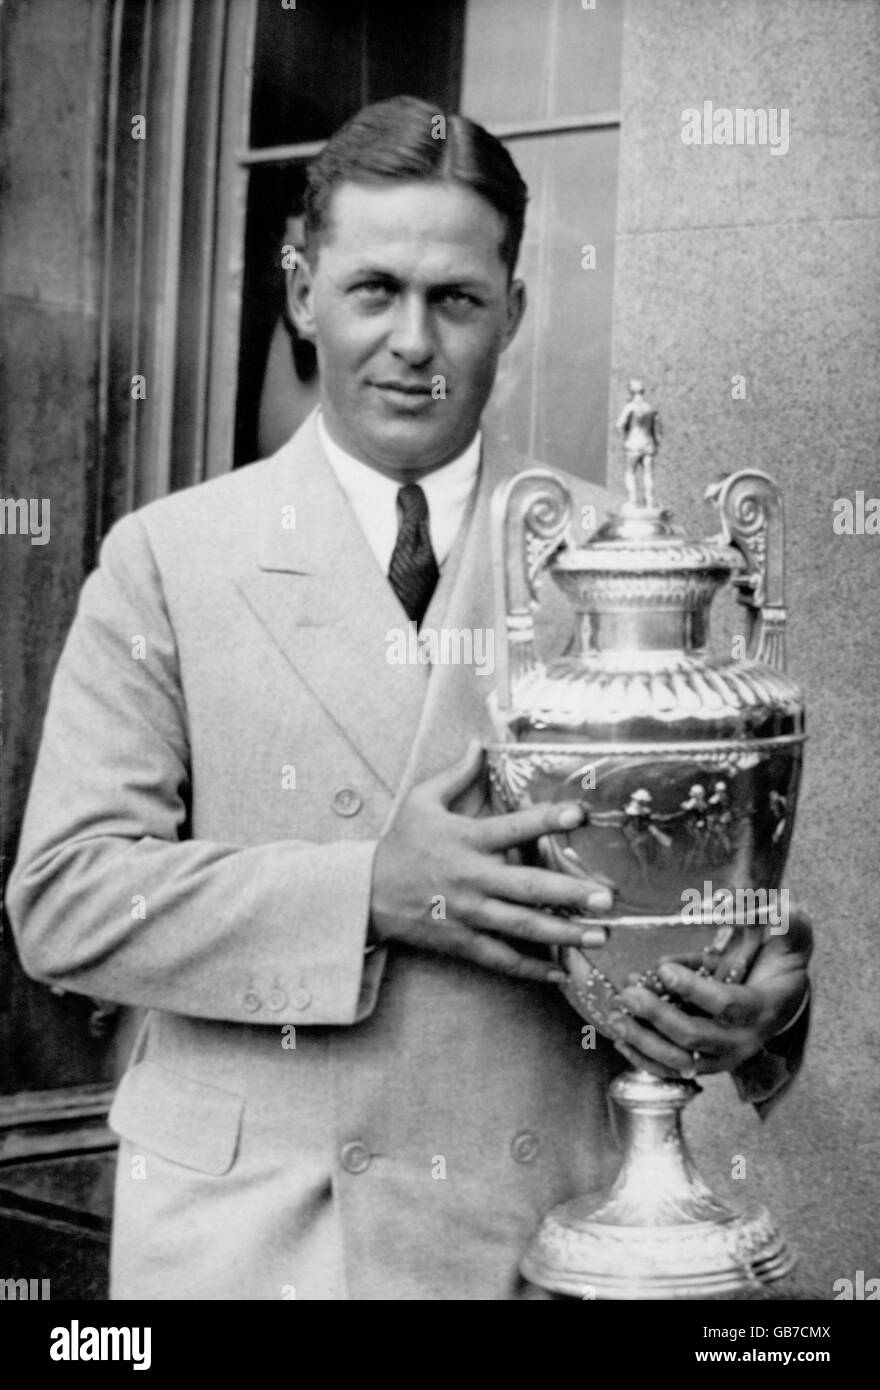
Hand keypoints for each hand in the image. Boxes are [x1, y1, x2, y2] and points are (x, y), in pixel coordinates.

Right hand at [370, 740, 613, 982]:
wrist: (365, 893)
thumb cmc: (400, 844)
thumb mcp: (421, 801)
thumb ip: (456, 775)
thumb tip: (478, 743)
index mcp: (467, 840)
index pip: (514, 828)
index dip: (546, 820)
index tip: (579, 815)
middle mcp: (473, 878)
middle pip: (528, 887)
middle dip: (570, 893)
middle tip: (607, 898)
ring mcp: (469, 914)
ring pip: (522, 927)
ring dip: (563, 933)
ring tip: (600, 936)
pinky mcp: (462, 941)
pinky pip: (501, 958)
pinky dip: (531, 968)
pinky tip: (561, 972)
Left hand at [608, 907, 812, 1078]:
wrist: (786, 996)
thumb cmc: (783, 959)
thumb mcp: (793, 935)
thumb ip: (785, 919)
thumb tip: (764, 905)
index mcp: (763, 1007)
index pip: (726, 1005)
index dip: (694, 989)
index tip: (664, 970)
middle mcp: (743, 1040)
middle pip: (695, 1037)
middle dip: (658, 1016)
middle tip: (629, 993)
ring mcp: (723, 1056)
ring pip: (679, 1060)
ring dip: (644, 1040)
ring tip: (616, 1015)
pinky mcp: (706, 1064)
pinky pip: (672, 1070)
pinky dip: (644, 1059)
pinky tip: (620, 1038)